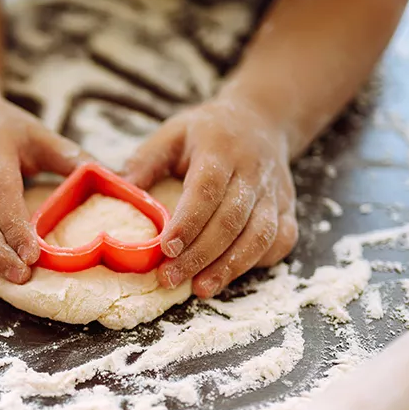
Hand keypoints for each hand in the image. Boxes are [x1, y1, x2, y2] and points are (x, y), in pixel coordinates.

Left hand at [122, 98, 298, 298]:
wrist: (261, 120)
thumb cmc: (207, 133)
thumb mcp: (172, 133)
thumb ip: (146, 161)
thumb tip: (121, 191)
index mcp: (220, 150)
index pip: (206, 190)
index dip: (187, 222)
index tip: (166, 248)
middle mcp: (252, 172)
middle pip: (231, 220)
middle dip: (200, 255)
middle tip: (170, 279)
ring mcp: (275, 192)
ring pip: (260, 235)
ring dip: (231, 266)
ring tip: (201, 289)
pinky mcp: (287, 208)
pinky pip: (281, 240)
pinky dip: (259, 261)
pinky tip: (232, 274)